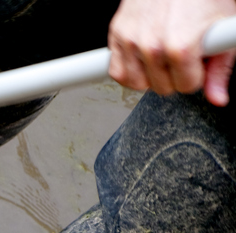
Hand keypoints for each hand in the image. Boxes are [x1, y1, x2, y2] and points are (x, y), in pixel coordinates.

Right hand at [108, 0, 235, 105]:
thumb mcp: (224, 26)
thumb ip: (221, 68)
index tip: (199, 59)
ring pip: (137, 84)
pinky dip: (129, 70)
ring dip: (150, 75)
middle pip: (162, 88)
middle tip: (182, 53)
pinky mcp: (117, 33)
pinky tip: (143, 58)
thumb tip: (217, 98)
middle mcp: (152, 46)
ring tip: (163, 57)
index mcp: (180, 47)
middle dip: (174, 75)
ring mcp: (131, 41)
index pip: (187, 86)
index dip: (197, 74)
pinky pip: (117, 71)